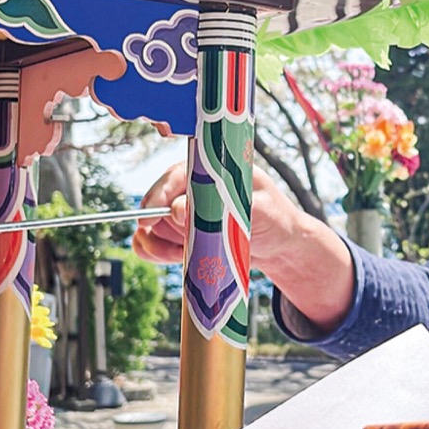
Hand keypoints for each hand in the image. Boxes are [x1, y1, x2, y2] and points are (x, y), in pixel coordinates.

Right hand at [132, 161, 304, 272]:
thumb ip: (222, 207)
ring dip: (165, 245)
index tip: (148, 218)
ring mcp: (184, 212)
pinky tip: (175, 258)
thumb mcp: (259, 209)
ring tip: (194, 252)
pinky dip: (159, 254)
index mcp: (211, 170)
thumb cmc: (274, 217)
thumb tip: (176, 210)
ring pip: (154, 228)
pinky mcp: (182, 235)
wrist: (280, 244)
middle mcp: (192, 188)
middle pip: (158, 205)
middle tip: (193, 242)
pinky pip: (156, 245)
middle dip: (166, 227)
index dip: (157, 196)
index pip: (174, 176)